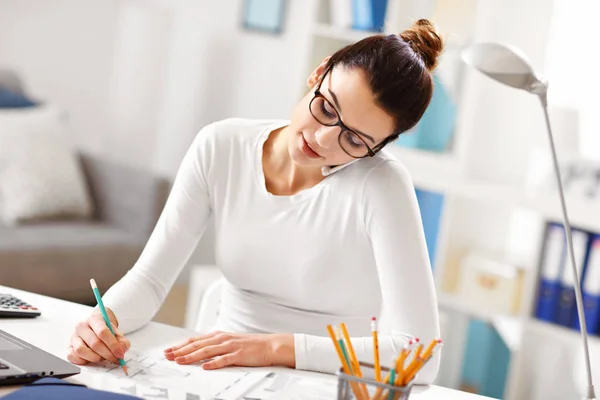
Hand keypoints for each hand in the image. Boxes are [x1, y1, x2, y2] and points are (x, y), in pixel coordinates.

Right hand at [67, 308, 129, 364]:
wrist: (96, 327)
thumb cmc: (106, 331)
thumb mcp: (116, 333)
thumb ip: (122, 341)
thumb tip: (122, 350)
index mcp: (94, 319)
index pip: (103, 332)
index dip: (113, 345)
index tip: (120, 354)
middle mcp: (82, 326)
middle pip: (94, 343)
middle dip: (107, 354)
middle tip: (114, 359)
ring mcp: (74, 336)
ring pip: (81, 350)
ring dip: (94, 358)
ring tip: (102, 358)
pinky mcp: (69, 346)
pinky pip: (72, 356)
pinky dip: (82, 361)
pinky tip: (90, 360)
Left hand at [163, 331, 294, 369]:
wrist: (270, 345)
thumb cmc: (250, 345)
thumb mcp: (230, 342)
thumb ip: (215, 345)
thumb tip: (199, 352)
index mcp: (219, 336)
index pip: (196, 340)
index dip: (181, 345)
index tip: (169, 350)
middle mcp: (223, 339)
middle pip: (197, 344)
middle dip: (181, 350)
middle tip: (168, 355)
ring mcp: (230, 346)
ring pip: (207, 351)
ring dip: (192, 356)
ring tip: (180, 361)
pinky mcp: (238, 355)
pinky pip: (224, 360)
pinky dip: (213, 363)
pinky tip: (205, 367)